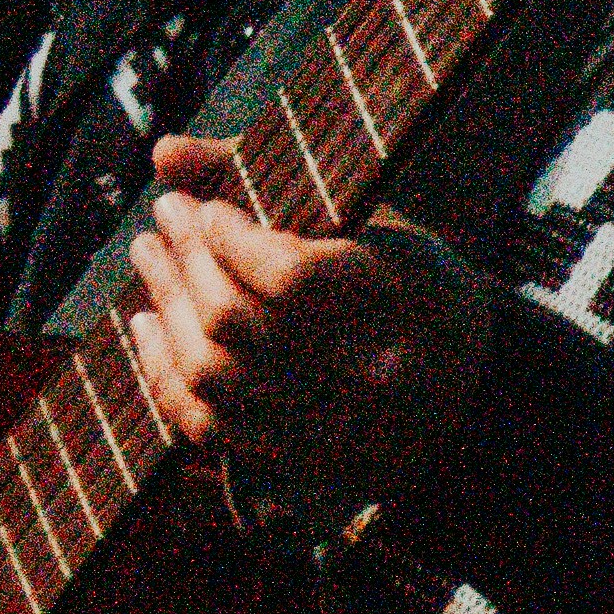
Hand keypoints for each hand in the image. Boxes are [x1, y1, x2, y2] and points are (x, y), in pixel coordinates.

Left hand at [126, 134, 492, 530]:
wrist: (463, 389)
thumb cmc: (408, 280)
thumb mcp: (370, 216)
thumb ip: (265, 175)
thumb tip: (164, 152)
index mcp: (404, 299)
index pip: (290, 278)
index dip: (231, 240)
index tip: (209, 209)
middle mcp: (367, 375)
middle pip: (237, 323)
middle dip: (186, 260)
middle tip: (166, 216)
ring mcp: (327, 428)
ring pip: (210, 374)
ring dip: (165, 307)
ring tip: (151, 257)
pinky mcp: (294, 461)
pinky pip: (206, 424)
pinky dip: (163, 371)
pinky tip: (150, 324)